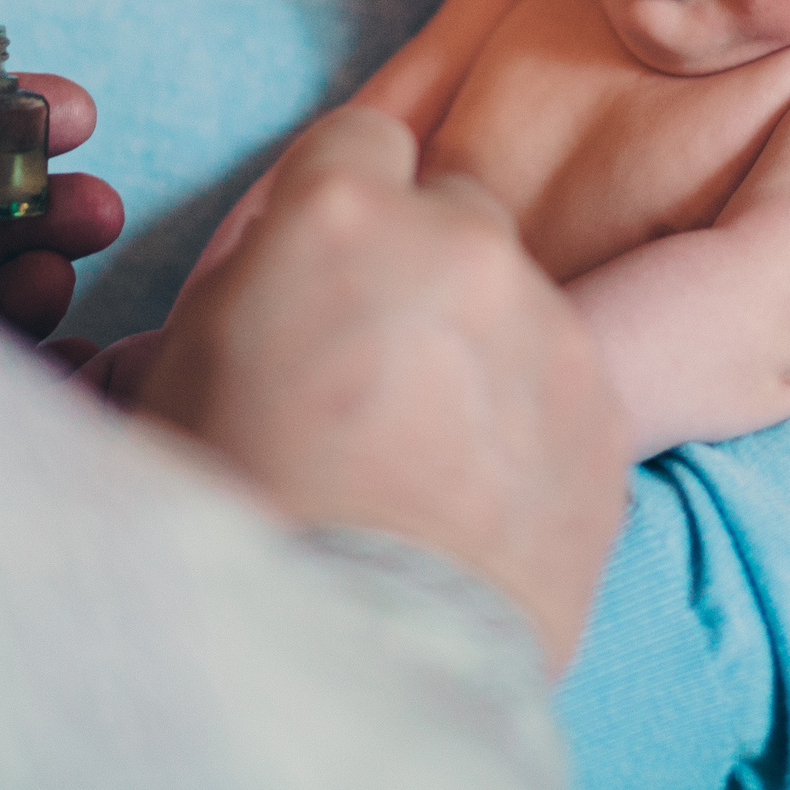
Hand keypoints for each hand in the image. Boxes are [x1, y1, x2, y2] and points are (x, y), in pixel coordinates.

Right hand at [139, 108, 628, 671]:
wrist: (355, 651)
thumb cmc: (239, 514)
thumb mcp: (182, 370)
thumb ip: (245, 283)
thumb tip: (268, 273)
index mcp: (340, 215)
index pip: (360, 138)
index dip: (340, 199)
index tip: (330, 257)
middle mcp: (458, 241)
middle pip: (451, 207)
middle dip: (419, 262)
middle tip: (377, 360)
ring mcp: (546, 320)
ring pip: (517, 296)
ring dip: (481, 342)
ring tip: (428, 447)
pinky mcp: (607, 406)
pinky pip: (567, 380)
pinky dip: (533, 417)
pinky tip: (481, 491)